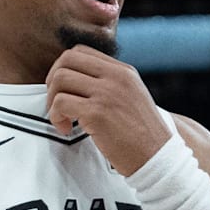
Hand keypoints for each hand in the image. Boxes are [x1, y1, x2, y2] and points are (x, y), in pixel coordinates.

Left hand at [45, 44, 172, 174]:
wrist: (157, 158)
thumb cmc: (141, 136)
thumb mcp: (131, 97)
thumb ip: (109, 85)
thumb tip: (76, 81)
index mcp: (124, 71)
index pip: (81, 51)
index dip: (64, 68)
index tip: (64, 89)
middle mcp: (116, 77)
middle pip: (67, 60)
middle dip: (53, 81)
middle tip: (57, 103)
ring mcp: (107, 93)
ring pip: (60, 79)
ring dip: (52, 100)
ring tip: (63, 119)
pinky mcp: (97, 113)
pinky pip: (60, 103)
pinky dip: (55, 117)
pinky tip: (66, 129)